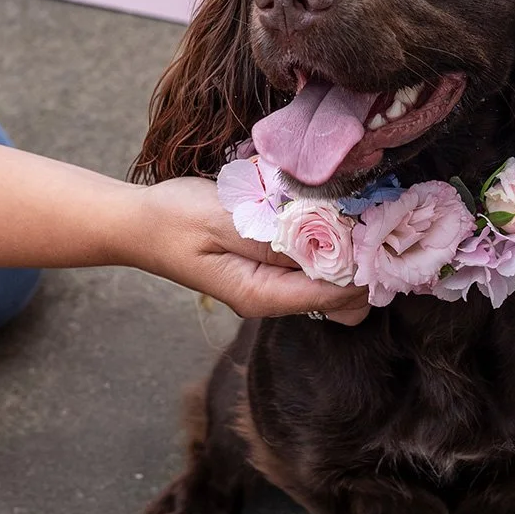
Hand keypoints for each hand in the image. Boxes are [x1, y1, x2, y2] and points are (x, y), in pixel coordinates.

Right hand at [125, 177, 369, 319]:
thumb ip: (276, 236)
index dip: (364, 268)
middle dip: (361, 265)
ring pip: (332, 285)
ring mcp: (272, 288)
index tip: (376, 229)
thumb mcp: (226, 219)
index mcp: (262, 295)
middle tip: (366, 218)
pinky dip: (326, 245)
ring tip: (347, 212)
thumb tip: (331, 246)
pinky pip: (313, 267)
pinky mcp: (270, 271)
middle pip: (342, 301)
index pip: (335, 296)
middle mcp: (272, 299)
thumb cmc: (175, 218)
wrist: (138, 223)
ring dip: (346, 253)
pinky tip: (322, 215)